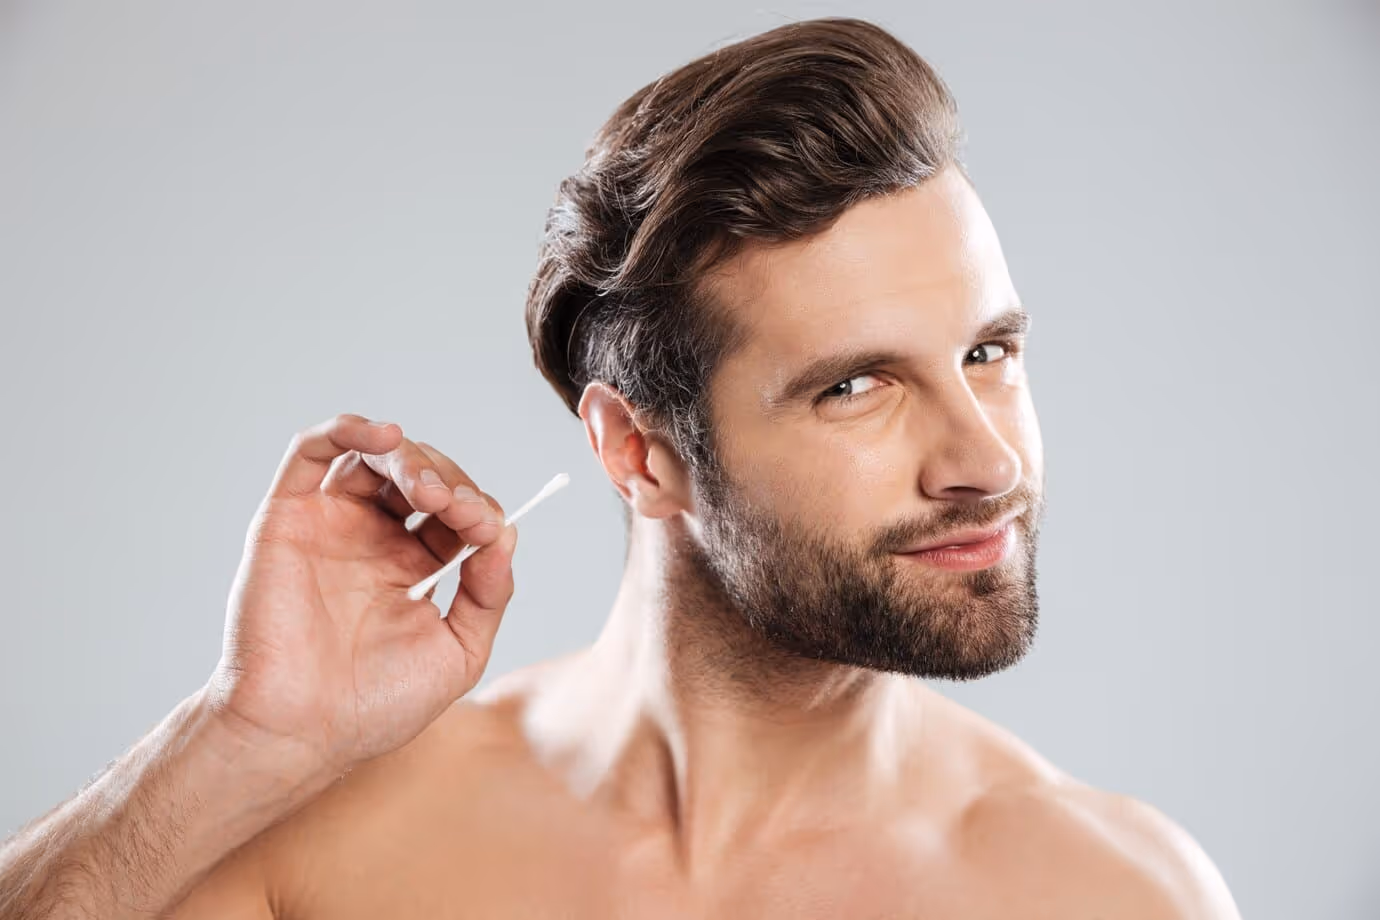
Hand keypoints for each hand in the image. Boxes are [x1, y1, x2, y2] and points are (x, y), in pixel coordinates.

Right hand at [204, 413, 517, 778]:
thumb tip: (507, 535)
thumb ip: (489, 594)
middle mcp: (372, 539)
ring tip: (432, 492)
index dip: (477, 508)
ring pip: (376, 457)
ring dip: (414, 460)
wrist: (302, 732)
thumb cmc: (373, 706)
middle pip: (422, 477)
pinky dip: (351, 428)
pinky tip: (389, 437)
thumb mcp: (459, 652)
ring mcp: (330, 524)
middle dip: (451, 483)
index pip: (455, 512)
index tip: (490, 528)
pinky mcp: (288, 516)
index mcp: (413, 567)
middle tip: (462, 510)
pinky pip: (314, 451)